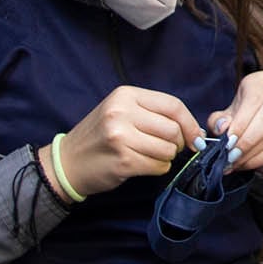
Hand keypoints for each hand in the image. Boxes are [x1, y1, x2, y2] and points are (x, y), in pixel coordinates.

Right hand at [56, 85, 204, 198]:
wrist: (67, 162)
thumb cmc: (99, 137)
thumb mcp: (121, 112)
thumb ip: (154, 115)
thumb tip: (194, 131)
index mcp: (125, 95)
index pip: (173, 105)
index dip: (190, 123)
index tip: (195, 136)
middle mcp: (122, 112)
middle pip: (173, 128)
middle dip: (177, 143)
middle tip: (165, 148)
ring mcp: (121, 136)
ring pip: (168, 149)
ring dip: (166, 157)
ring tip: (148, 155)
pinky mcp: (123, 160)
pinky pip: (158, 166)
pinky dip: (157, 168)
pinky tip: (141, 165)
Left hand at [210, 70, 262, 172]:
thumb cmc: (242, 117)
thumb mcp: (227, 115)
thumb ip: (219, 120)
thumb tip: (221, 127)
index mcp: (261, 81)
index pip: (254, 100)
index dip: (241, 122)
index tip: (227, 141)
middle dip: (246, 141)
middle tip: (230, 156)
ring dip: (251, 152)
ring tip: (235, 162)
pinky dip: (261, 158)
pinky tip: (247, 164)